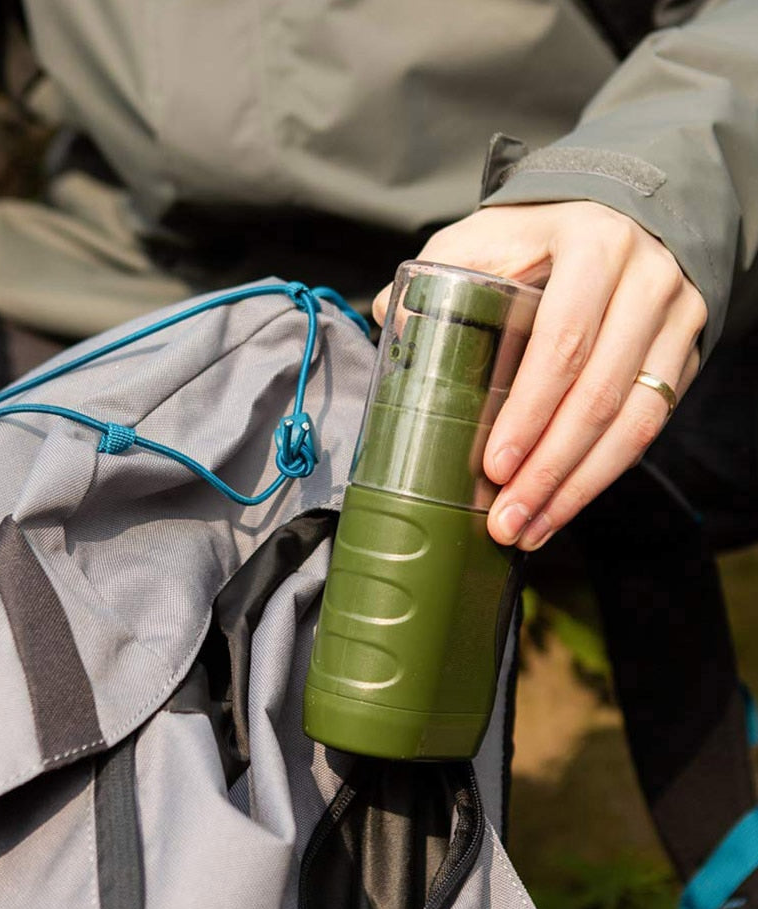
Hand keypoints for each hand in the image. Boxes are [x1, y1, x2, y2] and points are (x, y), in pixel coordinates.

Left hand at [374, 203, 704, 549]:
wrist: (618, 213)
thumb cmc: (539, 232)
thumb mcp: (487, 236)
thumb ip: (439, 273)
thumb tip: (389, 321)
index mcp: (593, 247)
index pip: (563, 342)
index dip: (530, 412)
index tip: (496, 465)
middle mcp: (646, 282)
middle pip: (601, 395)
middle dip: (549, 470)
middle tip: (505, 519)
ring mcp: (675, 321)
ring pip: (635, 423)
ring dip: (577, 489)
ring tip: (527, 531)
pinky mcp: (684, 356)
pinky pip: (651, 428)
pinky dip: (603, 475)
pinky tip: (561, 507)